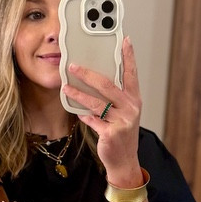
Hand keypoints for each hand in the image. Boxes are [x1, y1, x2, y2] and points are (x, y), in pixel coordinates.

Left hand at [62, 36, 141, 183]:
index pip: (131, 73)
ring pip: (96, 103)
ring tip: (66, 88)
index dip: (128, 56)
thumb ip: (115, 97)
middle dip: (88, 74)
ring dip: (78, 94)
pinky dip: (84, 116)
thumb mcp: (124, 112)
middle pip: (107, 85)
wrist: (124, 160)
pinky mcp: (111, 133)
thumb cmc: (122, 133)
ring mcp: (122, 121)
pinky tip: (79, 113)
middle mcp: (130, 108)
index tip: (124, 40)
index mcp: (134, 99)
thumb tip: (95, 79)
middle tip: (73, 67)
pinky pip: (92, 120)